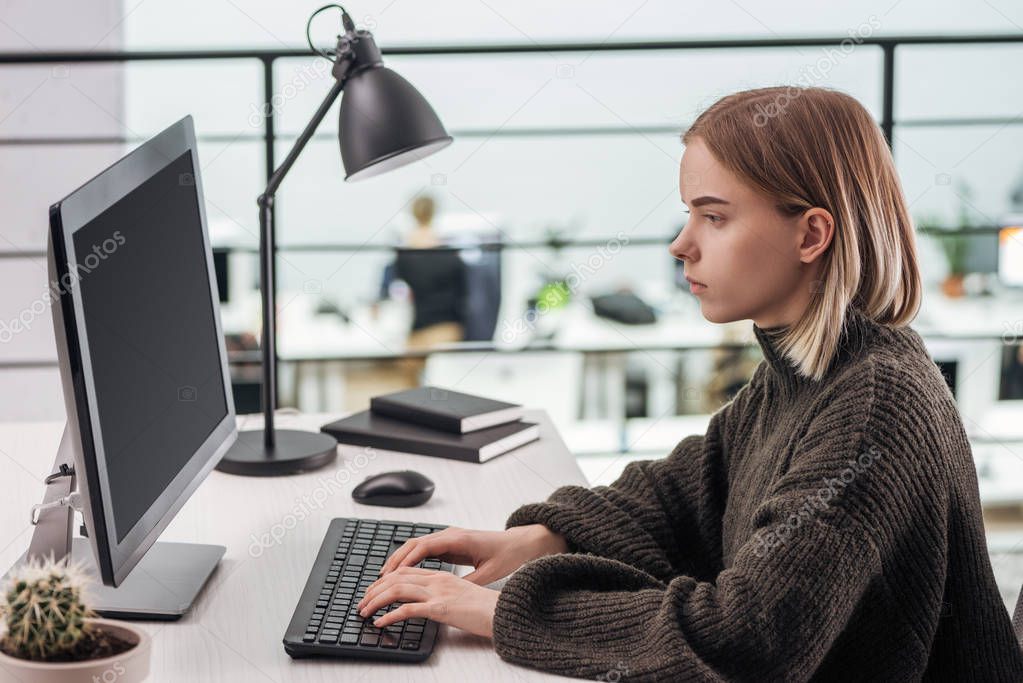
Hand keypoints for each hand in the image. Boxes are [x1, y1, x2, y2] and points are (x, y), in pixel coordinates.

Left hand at [357, 567, 498, 637]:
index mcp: (441, 575)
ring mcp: (438, 592)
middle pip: (397, 577)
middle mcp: (437, 579)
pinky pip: (407, 609)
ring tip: (364, 612)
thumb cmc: (486, 606)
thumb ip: (445, 593)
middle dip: (375, 589)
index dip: (385, 579)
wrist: (503, 611)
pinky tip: (380, 622)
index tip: (373, 590)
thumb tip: (430, 603)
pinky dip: (389, 615)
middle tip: (362, 602)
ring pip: (397, 590)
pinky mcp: (440, 607)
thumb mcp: (462, 594)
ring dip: (376, 601)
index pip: (406, 571)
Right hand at [378, 524, 567, 585]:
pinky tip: (402, 572)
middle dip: (395, 559)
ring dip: (400, 559)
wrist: (519, 543)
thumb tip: (451, 594)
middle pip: (414, 543)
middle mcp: (450, 534)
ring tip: (385, 575)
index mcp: (457, 539)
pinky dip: (411, 559)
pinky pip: (425, 549)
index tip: (391, 573)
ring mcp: (448, 538)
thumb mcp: (489, 573)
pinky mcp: (450, 544)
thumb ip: (468, 581)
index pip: (423, 546)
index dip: (404, 559)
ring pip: (417, 545)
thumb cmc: (506, 555)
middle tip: (380, 577)